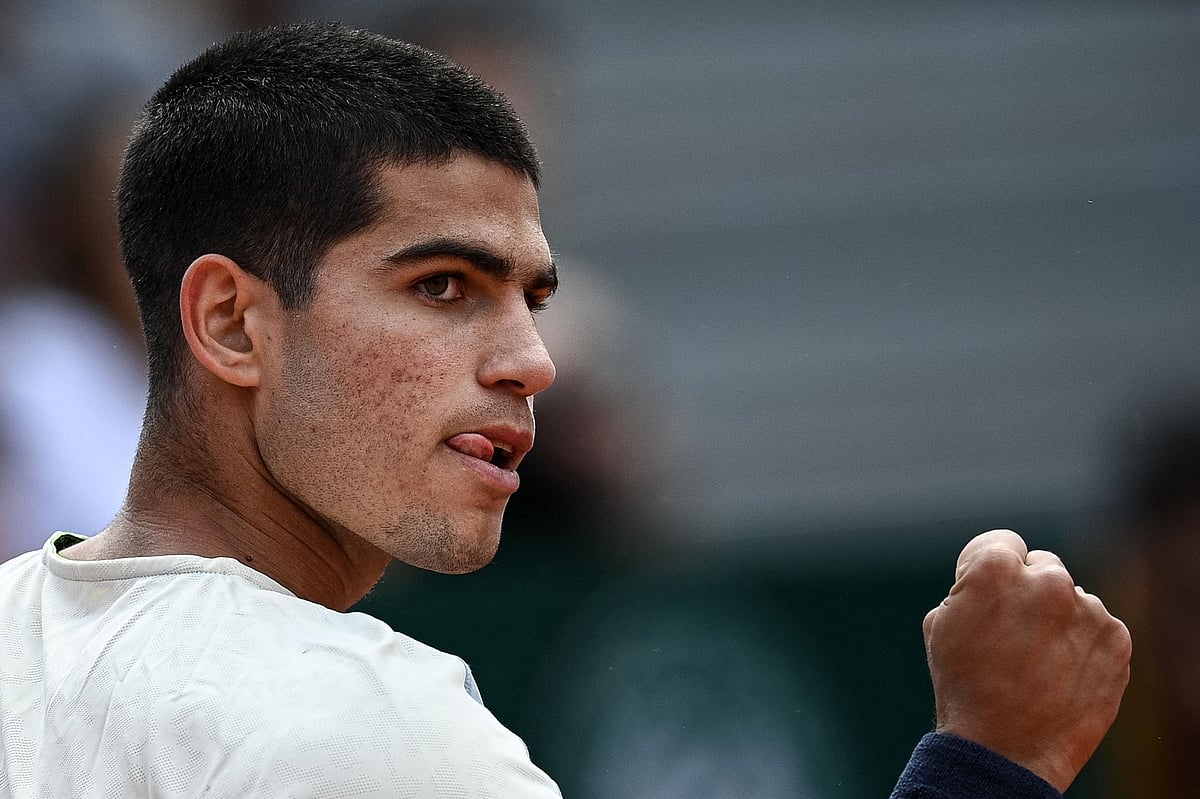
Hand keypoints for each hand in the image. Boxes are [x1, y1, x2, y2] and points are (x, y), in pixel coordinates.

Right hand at [922, 529, 1130, 792]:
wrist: (1005, 750)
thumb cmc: (964, 686)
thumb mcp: (941, 623)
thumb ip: (971, 587)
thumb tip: (995, 578)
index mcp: (996, 569)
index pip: (1002, 542)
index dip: (988, 569)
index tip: (986, 595)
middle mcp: (1048, 581)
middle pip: (1042, 566)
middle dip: (1028, 591)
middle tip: (1013, 632)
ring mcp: (1088, 610)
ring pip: (1071, 599)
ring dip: (1058, 619)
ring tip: (1037, 661)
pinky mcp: (1116, 639)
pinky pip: (1097, 626)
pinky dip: (1082, 643)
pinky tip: (1061, 671)